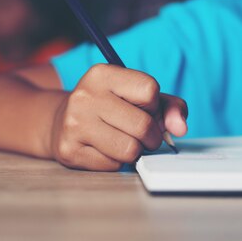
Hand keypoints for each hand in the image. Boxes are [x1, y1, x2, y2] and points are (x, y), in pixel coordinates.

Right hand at [50, 64, 187, 170]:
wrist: (61, 121)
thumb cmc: (109, 107)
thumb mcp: (137, 96)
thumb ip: (169, 106)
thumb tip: (180, 129)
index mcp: (102, 74)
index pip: (149, 89)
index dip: (154, 105)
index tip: (143, 108)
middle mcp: (84, 96)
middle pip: (143, 125)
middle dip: (150, 135)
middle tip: (140, 134)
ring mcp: (74, 124)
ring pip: (130, 150)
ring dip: (134, 151)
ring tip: (122, 141)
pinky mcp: (69, 150)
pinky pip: (113, 166)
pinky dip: (116, 162)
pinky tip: (104, 150)